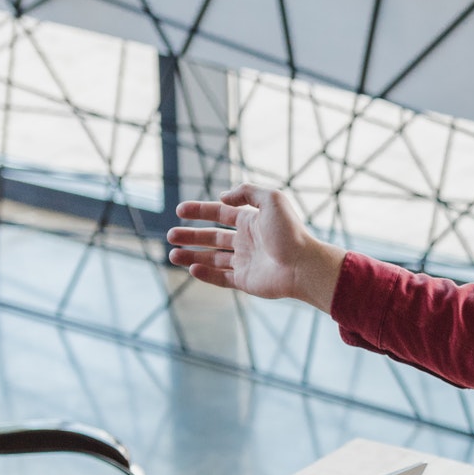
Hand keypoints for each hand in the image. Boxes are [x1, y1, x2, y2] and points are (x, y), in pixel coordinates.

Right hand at [165, 184, 344, 311]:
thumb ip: (247, 192)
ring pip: (212, 259)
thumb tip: (223, 197)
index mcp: (252, 221)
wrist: (303, 266)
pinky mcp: (246, 281)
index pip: (220, 213)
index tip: (179, 210)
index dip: (199, 211)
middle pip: (212, 237)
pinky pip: (221, 278)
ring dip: (192, 256)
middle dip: (190, 235)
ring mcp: (246, 262)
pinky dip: (205, 274)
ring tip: (172, 254)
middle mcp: (247, 241)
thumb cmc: (290, 233)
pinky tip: (192, 268)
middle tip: (170, 235)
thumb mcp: (272, 200)